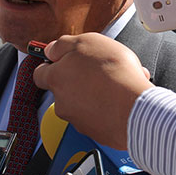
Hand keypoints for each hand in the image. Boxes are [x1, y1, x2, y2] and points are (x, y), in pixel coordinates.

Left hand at [33, 33, 152, 149]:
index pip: (40, 73)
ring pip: (84, 103)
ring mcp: (78, 120)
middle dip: (79, 80)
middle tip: (99, 69)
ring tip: (120, 82)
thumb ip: (63, 45)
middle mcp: (62, 102)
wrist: (135, 107)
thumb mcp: (87, 42)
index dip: (51, 65)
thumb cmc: (114, 72)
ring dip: (98, 92)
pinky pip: (99, 116)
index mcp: (56, 79)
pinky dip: (108, 107)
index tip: (61, 60)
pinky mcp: (95, 132)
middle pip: (64, 89)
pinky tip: (125, 97)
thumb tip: (51, 49)